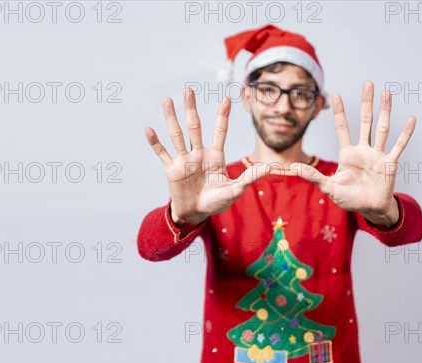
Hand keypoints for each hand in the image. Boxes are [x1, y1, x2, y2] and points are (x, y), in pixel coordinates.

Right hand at [145, 88, 266, 225]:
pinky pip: (162, 153)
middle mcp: (199, 154)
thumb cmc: (217, 201)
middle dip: (191, 108)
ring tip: (167, 100)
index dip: (222, 116)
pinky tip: (149, 129)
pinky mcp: (172, 169)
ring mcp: (184, 160)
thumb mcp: (235, 190)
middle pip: (194, 127)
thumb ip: (250, 177)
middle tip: (189, 89)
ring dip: (171, 118)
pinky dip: (155, 143)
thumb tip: (272, 167)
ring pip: (177, 135)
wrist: (196, 213)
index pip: (220, 131)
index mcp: (215, 156)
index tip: (226, 99)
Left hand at [290, 81, 415, 225]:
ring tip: (387, 93)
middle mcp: (363, 150)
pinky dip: (405, 133)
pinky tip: (411, 119)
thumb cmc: (349, 199)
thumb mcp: (329, 187)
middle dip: (366, 103)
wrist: (369, 210)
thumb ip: (313, 177)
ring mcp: (377, 155)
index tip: (334, 95)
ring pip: (382, 128)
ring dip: (385, 111)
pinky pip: (399, 146)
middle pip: (365, 121)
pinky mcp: (389, 164)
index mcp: (348, 154)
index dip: (339, 112)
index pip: (342, 128)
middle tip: (368, 83)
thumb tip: (293, 168)